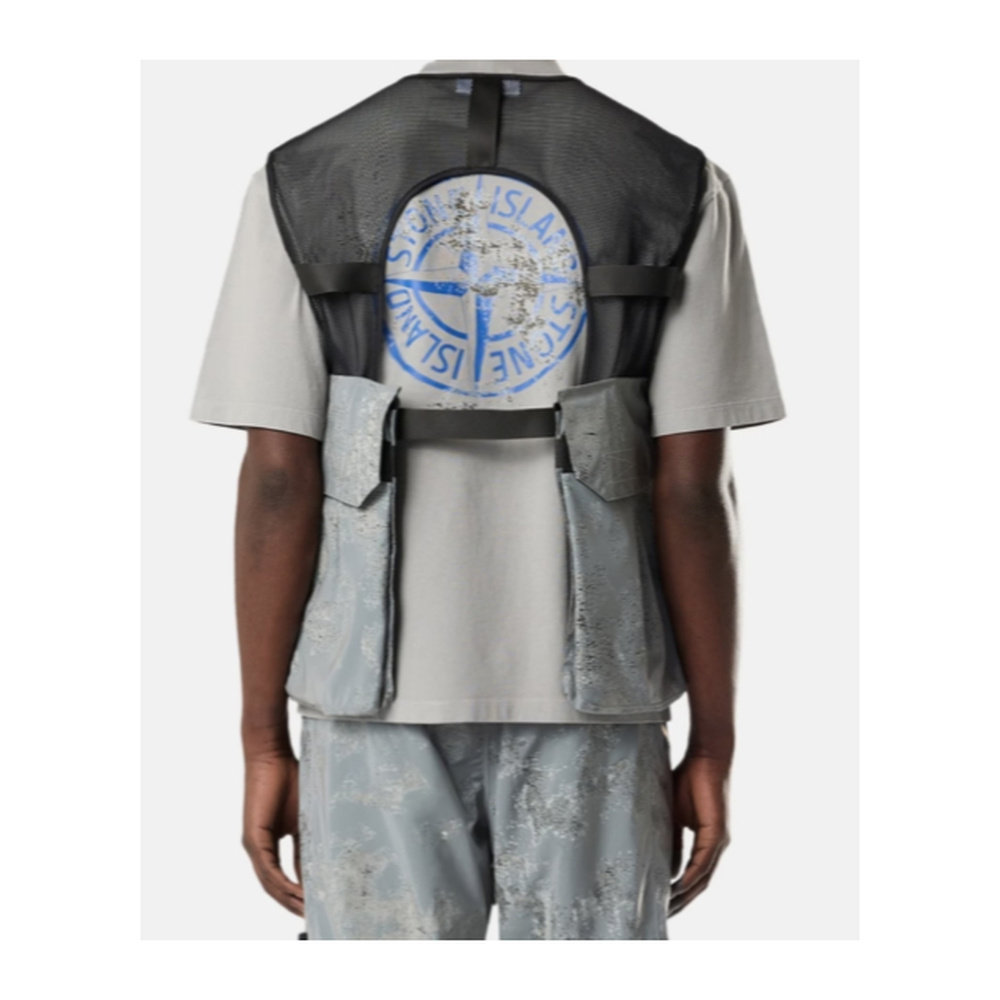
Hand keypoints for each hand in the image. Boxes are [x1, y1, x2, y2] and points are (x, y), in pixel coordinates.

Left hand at [242, 751, 303, 916]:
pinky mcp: (252, 838)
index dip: (296, 894)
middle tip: (312, 917)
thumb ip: (305, 844)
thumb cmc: (289, 780)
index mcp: (267, 845)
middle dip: (292, 903)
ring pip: (269, 882)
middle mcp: (257, 849)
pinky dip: (281, 883)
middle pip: (273, 886)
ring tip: (307, 910)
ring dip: (288, 898)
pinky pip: (267, 868)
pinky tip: (295, 893)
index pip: (281, 878)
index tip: (314, 906)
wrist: (271, 757)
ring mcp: (253, 845)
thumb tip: (315, 869)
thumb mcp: (303, 819)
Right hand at [668, 752, 731, 916]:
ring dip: (686, 895)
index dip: (680, 892)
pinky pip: (704, 861)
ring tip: (668, 907)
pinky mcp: (717, 833)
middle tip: (663, 916)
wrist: (706, 758)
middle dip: (682, 901)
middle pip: (700, 884)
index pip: (694, 875)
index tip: (662, 905)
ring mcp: (719, 841)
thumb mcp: (672, 814)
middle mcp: (716, 847)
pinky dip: (692, 876)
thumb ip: (671, 839)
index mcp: (706, 843)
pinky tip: (679, 887)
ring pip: (703, 877)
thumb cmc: (688, 780)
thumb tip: (663, 866)